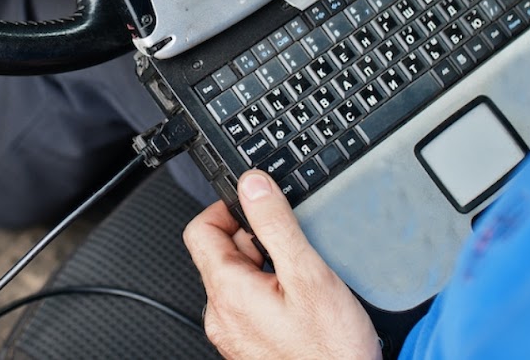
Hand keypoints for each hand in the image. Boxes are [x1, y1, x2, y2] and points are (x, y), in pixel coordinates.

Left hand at [183, 170, 381, 359]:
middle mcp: (222, 315)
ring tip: (302, 275)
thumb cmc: (329, 351)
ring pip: (238, 277)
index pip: (200, 230)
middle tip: (292, 243)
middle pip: (221, 252)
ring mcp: (233, 332)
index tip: (256, 203)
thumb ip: (276, 225)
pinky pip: (249, 302)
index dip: (227, 208)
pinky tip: (301, 300)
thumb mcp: (308, 275)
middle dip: (255, 238)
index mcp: (228, 292)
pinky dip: (270, 289)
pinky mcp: (248, 344)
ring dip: (265, 264)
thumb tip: (252, 185)